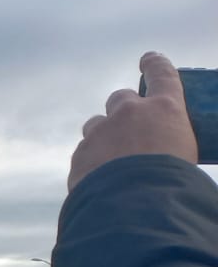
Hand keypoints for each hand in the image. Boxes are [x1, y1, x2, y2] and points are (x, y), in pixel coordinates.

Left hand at [71, 53, 197, 190]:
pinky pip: (84, 153)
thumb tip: (161, 154)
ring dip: (103, 135)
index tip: (147, 59)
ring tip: (113, 160)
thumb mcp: (186, 156)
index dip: (154, 64)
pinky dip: (91, 163)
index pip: (161, 74)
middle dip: (123, 110)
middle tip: (129, 128)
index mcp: (164, 108)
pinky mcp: (80, 154)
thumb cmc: (174, 184)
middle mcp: (130, 113)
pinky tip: (101, 181)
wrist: (136, 207)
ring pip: (95, 124)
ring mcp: (101, 132)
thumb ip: (171, 143)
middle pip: (119, 98)